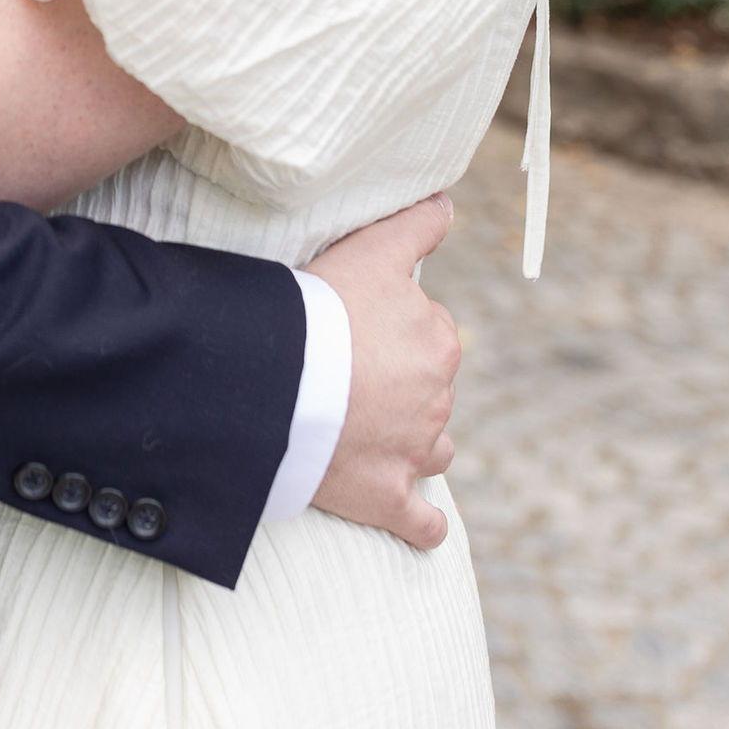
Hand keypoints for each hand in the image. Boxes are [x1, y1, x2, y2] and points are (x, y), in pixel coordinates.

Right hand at [305, 195, 462, 550]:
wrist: (280, 382)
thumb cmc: (322, 310)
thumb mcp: (373, 250)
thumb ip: (416, 225)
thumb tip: (448, 204)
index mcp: (439, 343)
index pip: (431, 332)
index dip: (396, 329)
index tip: (362, 328)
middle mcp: (437, 401)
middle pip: (430, 390)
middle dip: (404, 385)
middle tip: (354, 375)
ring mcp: (413, 454)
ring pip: (433, 450)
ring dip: (415, 444)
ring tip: (376, 435)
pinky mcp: (386, 498)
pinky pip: (421, 522)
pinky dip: (422, 524)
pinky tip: (419, 521)